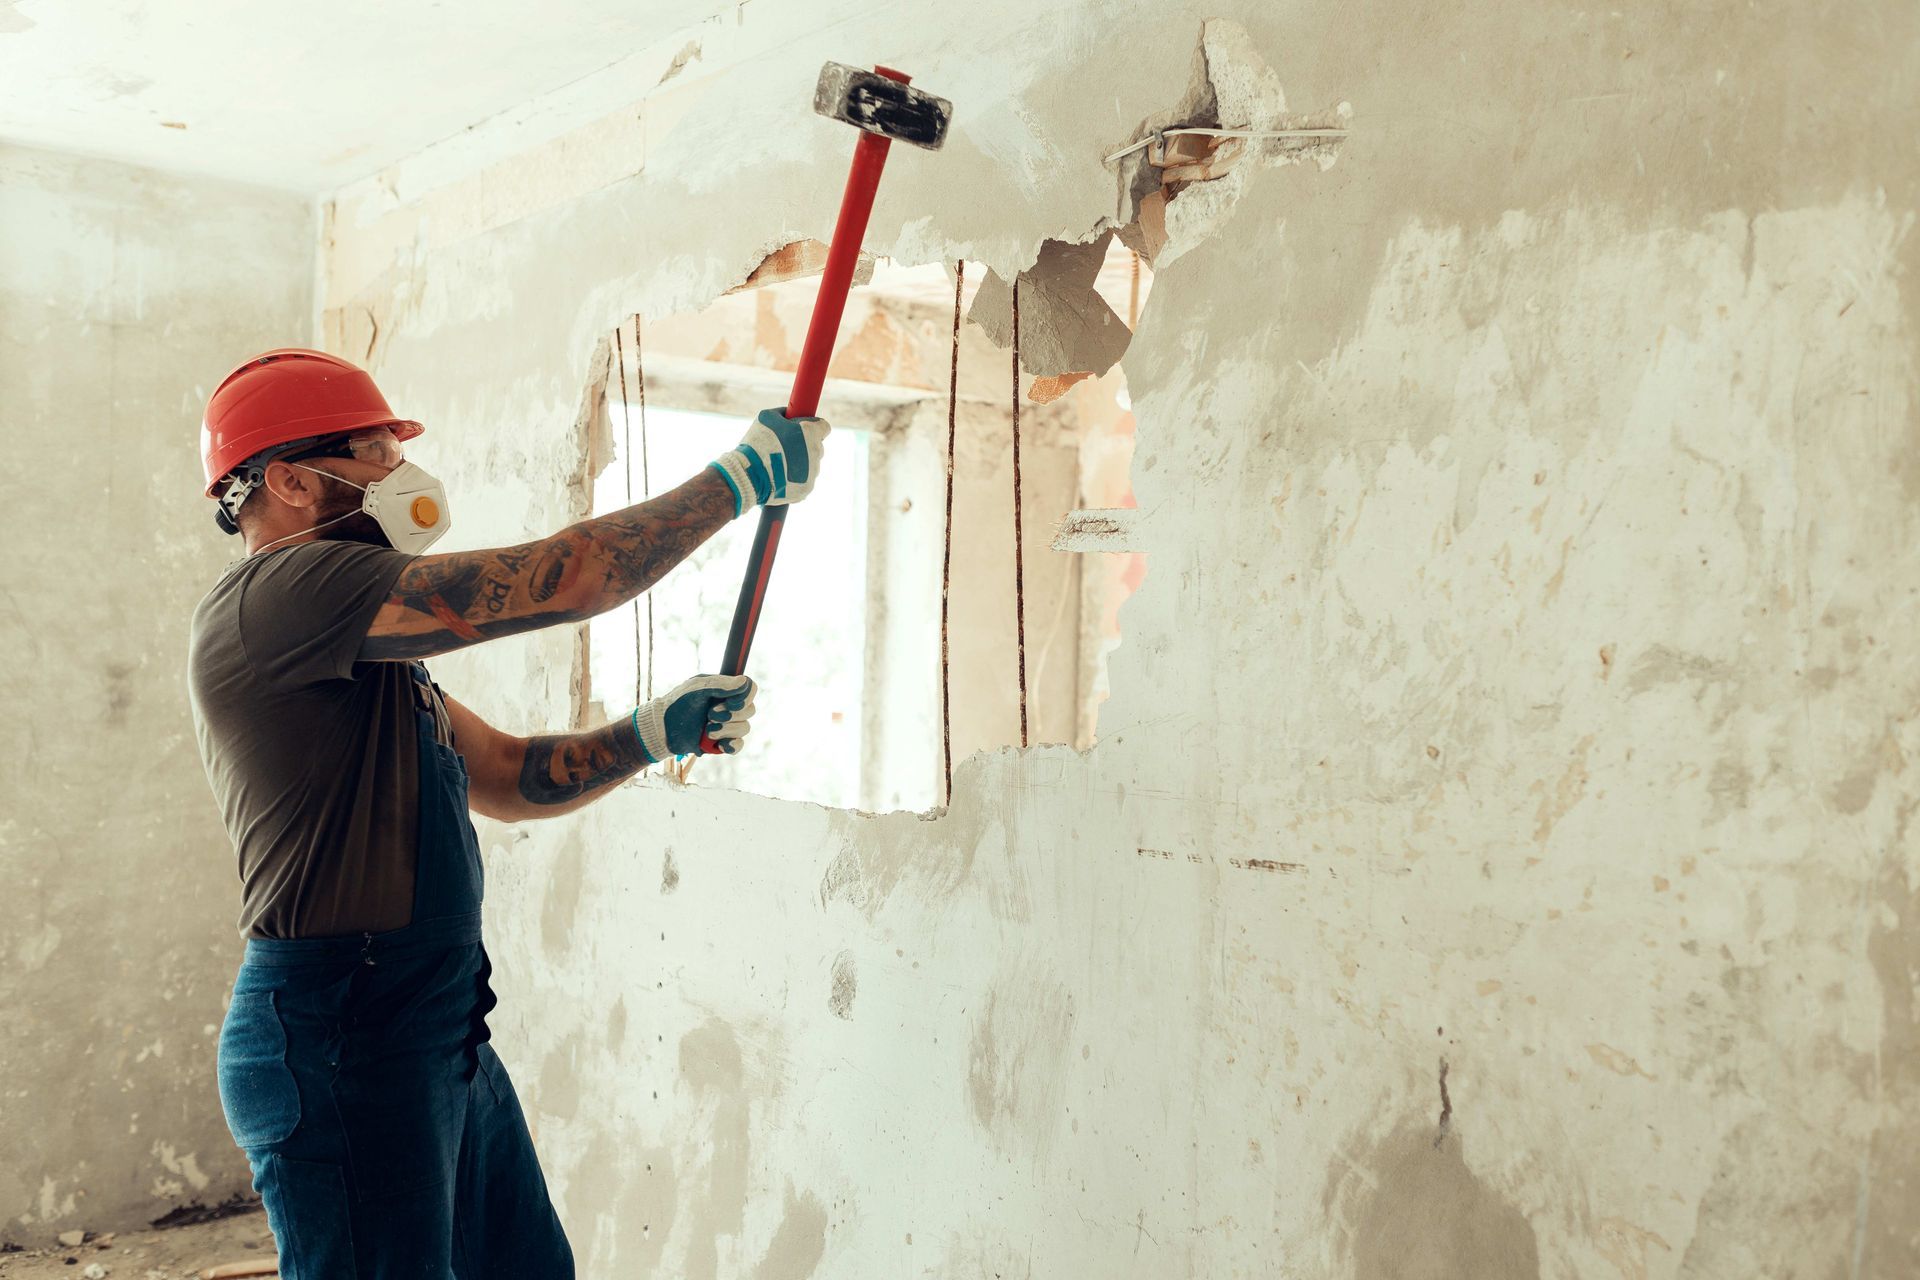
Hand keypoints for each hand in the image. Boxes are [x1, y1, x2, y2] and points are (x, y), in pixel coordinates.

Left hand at [631, 674, 756, 760]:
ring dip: (726, 730)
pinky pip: (739, 745)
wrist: (663, 729)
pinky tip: (721, 745)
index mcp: (725, 690)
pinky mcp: (722, 743)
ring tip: (706, 731)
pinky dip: (732, 745)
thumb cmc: (677, 703)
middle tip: (709, 715)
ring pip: (745, 728)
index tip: (731, 702)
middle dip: (730, 715)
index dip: (746, 697)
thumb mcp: (696, 688)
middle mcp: (729, 707)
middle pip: (750, 710)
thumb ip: (720, 684)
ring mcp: (727, 726)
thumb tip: (744, 682)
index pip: (750, 689)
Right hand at [708, 407, 830, 515]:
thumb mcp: (767, 417)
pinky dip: (794, 478)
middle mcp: (816, 453)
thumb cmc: (757, 443)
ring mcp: (813, 473)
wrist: (749, 475)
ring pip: (811, 465)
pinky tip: (779, 476)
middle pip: (816, 446)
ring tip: (777, 464)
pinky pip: (804, 480)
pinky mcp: (807, 488)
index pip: (824, 427)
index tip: (802, 429)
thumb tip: (789, 414)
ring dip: (799, 463)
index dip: (813, 426)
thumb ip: (784, 413)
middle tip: (785, 446)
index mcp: (811, 433)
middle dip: (804, 445)